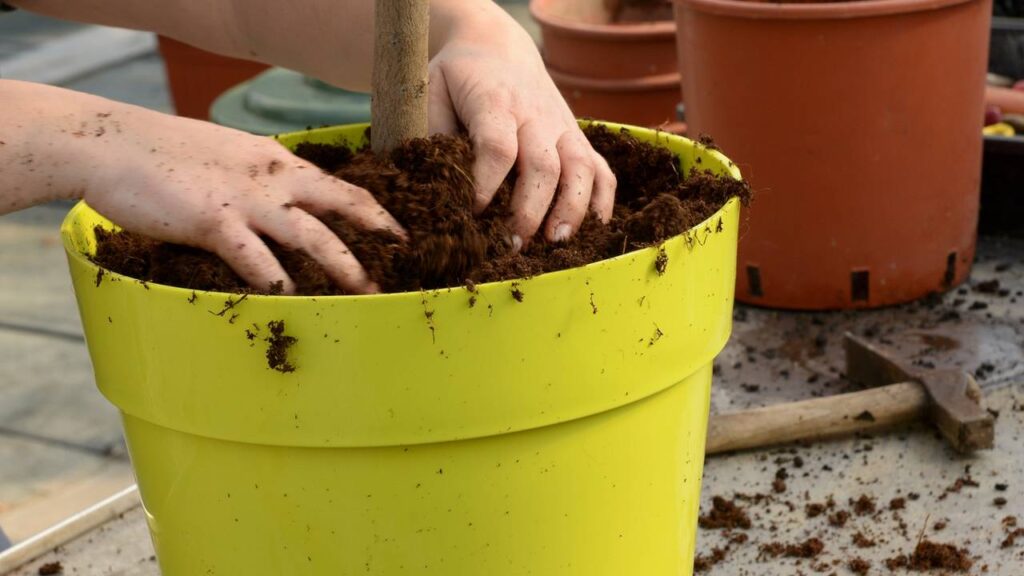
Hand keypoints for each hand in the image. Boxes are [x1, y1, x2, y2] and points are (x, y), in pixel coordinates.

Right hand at [78, 110, 404, 293]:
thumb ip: (259, 178)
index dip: (374, 211)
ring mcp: (245, 199)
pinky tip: (294, 304)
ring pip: (310, 235)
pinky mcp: (213, 220)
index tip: (400, 232)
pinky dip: (277, 282)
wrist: (109, 142)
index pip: (339, 186)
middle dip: (377, 237)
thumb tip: (281, 205)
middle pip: (340, 207)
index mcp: (276, 161)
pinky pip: (255, 258)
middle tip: (405, 263)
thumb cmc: (165, 153)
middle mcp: (272, 177)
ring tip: (368, 292)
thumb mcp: (227, 155)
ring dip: (344, 266)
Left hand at [426, 6, 616, 248]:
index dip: (488, 185)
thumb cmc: (459, 78)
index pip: (498, 148)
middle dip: (529, 209)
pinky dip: (602, 202)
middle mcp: (535, 115)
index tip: (473, 215)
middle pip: (542, 165)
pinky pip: (602, 170)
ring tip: (556, 242)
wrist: (497, 47)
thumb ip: (432, 133)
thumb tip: (435, 186)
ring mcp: (563, 127)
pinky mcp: (578, 138)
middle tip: (513, 244)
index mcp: (496, 103)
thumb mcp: (431, 91)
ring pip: (580, 169)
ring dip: (572, 209)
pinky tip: (590, 232)